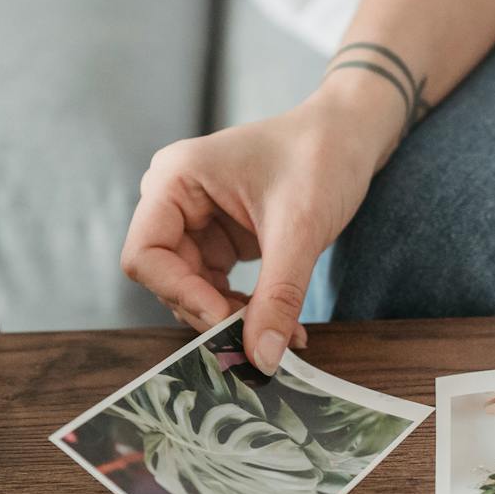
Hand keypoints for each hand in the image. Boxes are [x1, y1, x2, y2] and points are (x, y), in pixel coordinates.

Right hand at [120, 78, 401, 371]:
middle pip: (167, 278)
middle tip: (260, 341)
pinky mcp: (220, 239)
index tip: (226, 322)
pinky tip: (281, 325)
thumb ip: (278, 296)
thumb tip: (263, 358)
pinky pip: (217, 287)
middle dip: (210, 313)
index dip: (180, 294)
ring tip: (281, 336)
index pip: (145, 255)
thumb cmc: (321, 157)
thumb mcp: (300, 230)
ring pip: (193, 290)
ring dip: (231, 319)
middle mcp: (175, 199)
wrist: (350, 136)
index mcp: (175, 179)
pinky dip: (245, 310)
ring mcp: (196, 220)